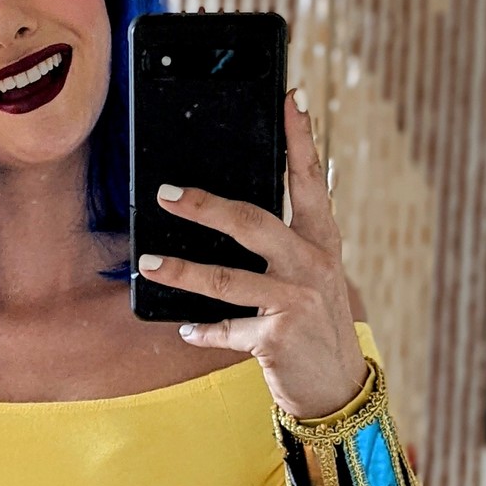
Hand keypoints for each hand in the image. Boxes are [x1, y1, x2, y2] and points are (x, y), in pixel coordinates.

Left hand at [136, 88, 369, 419]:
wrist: (337, 388)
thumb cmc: (314, 325)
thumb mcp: (310, 278)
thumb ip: (283, 247)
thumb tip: (228, 215)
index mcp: (322, 242)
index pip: (311, 180)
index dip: (302, 137)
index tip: (292, 97)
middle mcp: (313, 265)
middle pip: (254, 222)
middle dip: (206, 206)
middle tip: (167, 193)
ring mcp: (297, 300)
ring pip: (228, 278)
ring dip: (183, 270)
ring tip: (149, 263)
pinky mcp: (278, 337)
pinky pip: (227, 328)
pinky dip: (204, 329)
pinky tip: (185, 327)